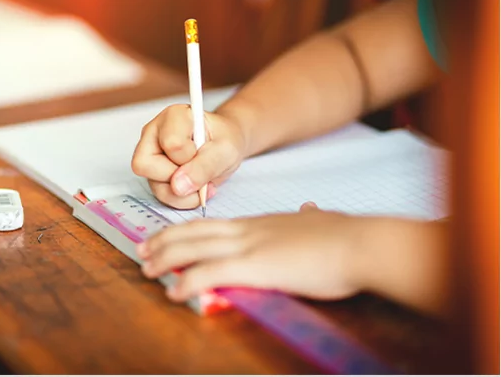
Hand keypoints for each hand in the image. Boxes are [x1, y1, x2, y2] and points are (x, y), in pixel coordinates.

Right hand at [131, 104, 247, 208]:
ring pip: (153, 185)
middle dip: (178, 177)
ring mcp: (151, 154)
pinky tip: (197, 188)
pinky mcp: (154, 173)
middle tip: (199, 170)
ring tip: (203, 183)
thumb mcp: (225, 151)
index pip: (171, 144)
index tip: (204, 151)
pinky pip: (161, 195)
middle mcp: (155, 132)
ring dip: (183, 193)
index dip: (189, 157)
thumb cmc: (224, 140)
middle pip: (145, 164)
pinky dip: (182, 199)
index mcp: (174, 116)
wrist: (225, 146)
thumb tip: (178, 187)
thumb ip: (204, 166)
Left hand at [136, 202, 366, 301]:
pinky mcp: (254, 266)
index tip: (168, 236)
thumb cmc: (341, 236)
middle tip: (143, 249)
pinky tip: (174, 292)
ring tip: (147, 269)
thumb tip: (309, 209)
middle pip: (195, 232)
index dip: (186, 230)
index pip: (212, 225)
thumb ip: (309, 216)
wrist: (357, 243)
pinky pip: (210, 273)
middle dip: (165, 241)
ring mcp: (248, 246)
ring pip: (194, 248)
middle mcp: (247, 230)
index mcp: (259, 223)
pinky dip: (187, 281)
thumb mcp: (319, 219)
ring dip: (166, 258)